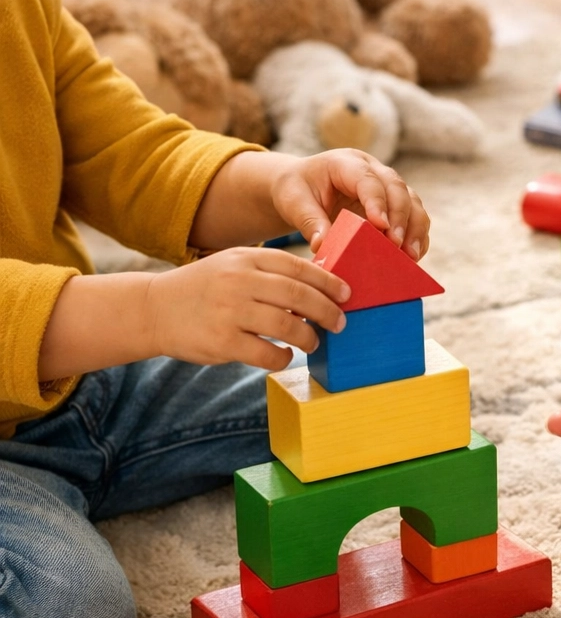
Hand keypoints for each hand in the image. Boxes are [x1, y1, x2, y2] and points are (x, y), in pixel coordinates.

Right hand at [145, 247, 347, 371]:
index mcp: (246, 259)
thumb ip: (271, 271)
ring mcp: (230, 311)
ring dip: (309, 337)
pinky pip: (267, 353)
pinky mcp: (222, 341)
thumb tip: (322, 283)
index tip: (347, 294)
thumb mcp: (235, 266)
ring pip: (287, 326)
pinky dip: (283, 358)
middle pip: (299, 296)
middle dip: (327, 311)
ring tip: (313, 342)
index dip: (328, 282)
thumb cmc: (206, 289)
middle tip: (340, 323)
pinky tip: (284, 356)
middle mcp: (239, 282)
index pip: (298, 267)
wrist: (155, 308)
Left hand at [269, 149, 429, 259]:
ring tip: (410, 256)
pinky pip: (414, 219)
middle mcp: (373, 170)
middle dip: (401, 218)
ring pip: (412, 203)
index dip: (377, 201)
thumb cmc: (297, 190)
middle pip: (398, 188)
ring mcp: (387, 188)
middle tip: (395, 245)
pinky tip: (411, 258)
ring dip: (415, 230)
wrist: (302, 187)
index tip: (381, 226)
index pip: (368, 179)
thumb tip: (322, 246)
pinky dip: (417, 238)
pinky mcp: (394, 206)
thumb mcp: (294, 202)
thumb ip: (309, 221)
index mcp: (346, 162)